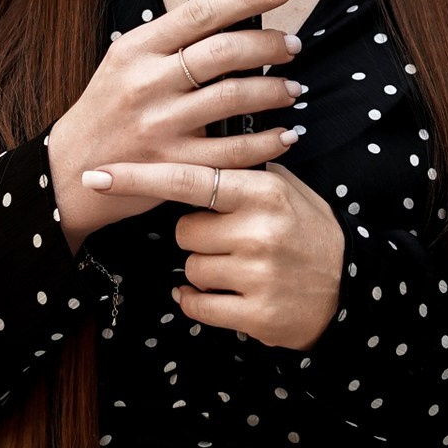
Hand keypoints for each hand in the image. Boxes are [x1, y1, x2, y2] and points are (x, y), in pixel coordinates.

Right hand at [46, 0, 304, 252]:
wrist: (69, 169)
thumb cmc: (106, 110)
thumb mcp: (125, 62)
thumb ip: (171, 41)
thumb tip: (230, 16)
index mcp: (138, 48)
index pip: (201, 11)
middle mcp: (147, 82)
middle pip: (223, 52)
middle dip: (268, 45)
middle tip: (292, 45)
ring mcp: (159, 125)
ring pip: (233, 97)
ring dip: (273, 91)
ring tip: (292, 89)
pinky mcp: (171, 165)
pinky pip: (232, 151)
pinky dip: (267, 142)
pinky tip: (284, 135)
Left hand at [78, 160, 343, 350]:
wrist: (352, 288)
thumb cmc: (308, 231)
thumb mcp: (286, 188)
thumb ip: (244, 165)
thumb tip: (199, 134)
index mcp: (263, 190)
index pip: (187, 178)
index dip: (138, 178)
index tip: (95, 175)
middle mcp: (260, 229)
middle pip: (184, 230)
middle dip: (199, 236)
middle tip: (233, 241)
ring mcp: (258, 273)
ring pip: (189, 268)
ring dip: (205, 271)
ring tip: (242, 268)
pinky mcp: (256, 313)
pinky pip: (196, 305)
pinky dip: (199, 302)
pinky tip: (226, 295)